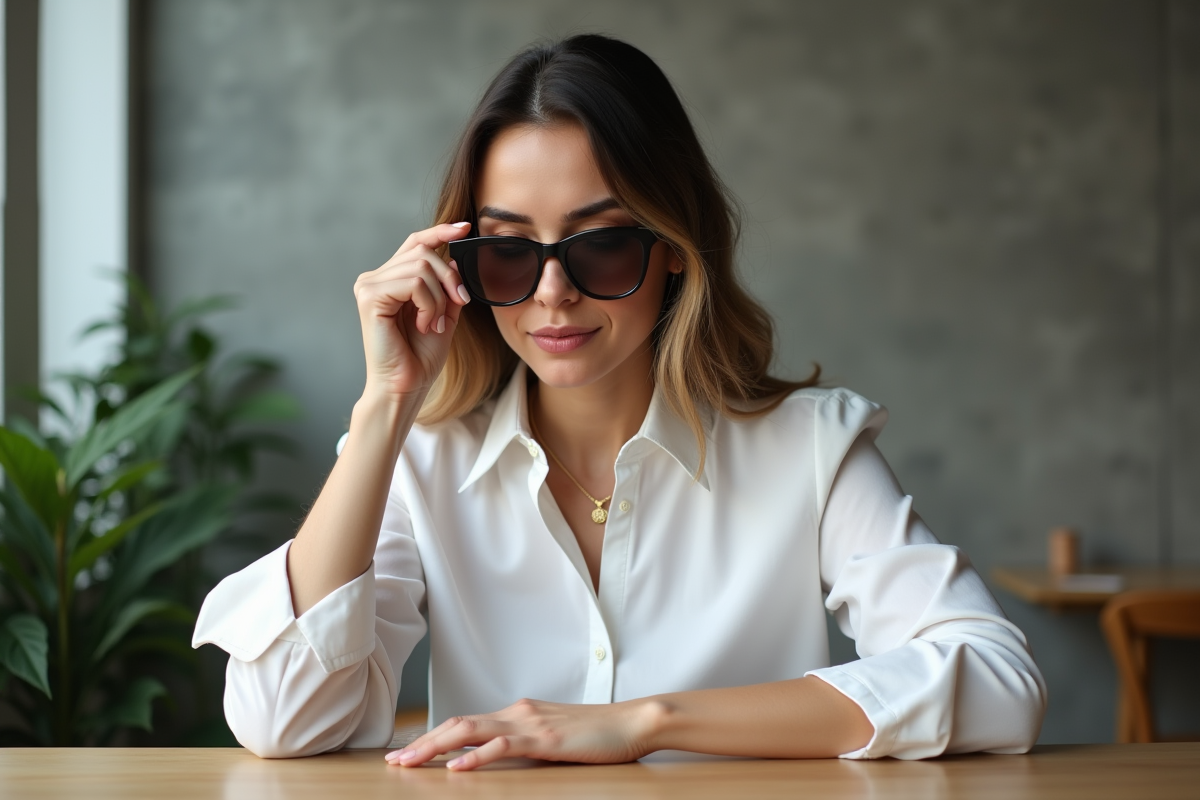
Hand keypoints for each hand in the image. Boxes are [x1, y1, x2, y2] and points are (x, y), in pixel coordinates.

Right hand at [353, 222, 472, 399]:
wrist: (406, 385)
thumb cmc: (421, 356)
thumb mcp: (443, 313)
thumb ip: (446, 285)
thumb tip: (452, 257)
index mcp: (390, 279)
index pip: (415, 244)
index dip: (440, 232)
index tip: (465, 228)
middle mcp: (375, 278)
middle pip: (423, 252)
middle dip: (449, 278)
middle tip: (459, 304)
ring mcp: (369, 286)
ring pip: (421, 267)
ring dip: (439, 298)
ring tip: (434, 324)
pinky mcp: (370, 297)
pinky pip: (413, 283)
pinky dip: (429, 305)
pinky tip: (425, 325)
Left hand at [384, 697, 663, 770]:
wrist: (633, 721)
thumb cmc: (598, 733)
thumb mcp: (553, 736)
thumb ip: (525, 743)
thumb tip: (497, 758)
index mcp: (518, 713)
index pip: (464, 723)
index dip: (432, 737)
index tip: (406, 752)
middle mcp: (517, 712)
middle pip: (457, 724)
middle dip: (422, 742)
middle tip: (392, 760)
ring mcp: (530, 723)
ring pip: (470, 731)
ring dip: (435, 747)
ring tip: (409, 762)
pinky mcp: (545, 739)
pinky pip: (503, 747)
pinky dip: (476, 756)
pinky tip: (457, 767)